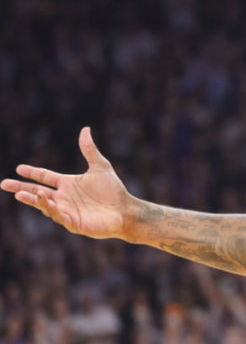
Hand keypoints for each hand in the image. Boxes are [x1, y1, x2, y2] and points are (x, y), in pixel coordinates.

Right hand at [0, 127, 131, 238]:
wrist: (125, 210)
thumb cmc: (114, 190)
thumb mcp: (100, 166)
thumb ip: (89, 150)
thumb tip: (85, 129)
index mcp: (69, 184)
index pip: (46, 177)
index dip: (32, 173)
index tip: (18, 168)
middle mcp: (64, 197)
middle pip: (38, 192)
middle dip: (21, 188)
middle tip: (4, 184)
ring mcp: (67, 210)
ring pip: (45, 205)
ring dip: (34, 199)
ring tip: (22, 193)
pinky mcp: (73, 222)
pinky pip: (58, 216)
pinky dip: (50, 209)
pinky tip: (44, 201)